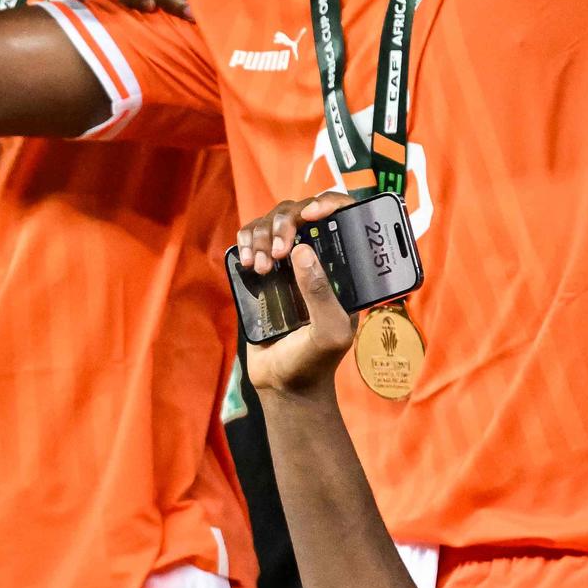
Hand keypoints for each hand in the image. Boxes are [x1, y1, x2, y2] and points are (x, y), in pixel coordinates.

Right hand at [235, 193, 358, 397]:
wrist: (282, 384)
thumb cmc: (316, 359)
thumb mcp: (330, 330)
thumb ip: (321, 292)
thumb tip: (303, 251)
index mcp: (343, 267)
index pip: (343, 217)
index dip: (330, 203)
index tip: (313, 213)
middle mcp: (316, 258)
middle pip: (300, 212)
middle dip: (285, 224)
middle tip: (278, 252)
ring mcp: (286, 264)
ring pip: (271, 222)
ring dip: (261, 236)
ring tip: (260, 269)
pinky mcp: (260, 273)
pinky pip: (250, 239)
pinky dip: (244, 243)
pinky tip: (247, 263)